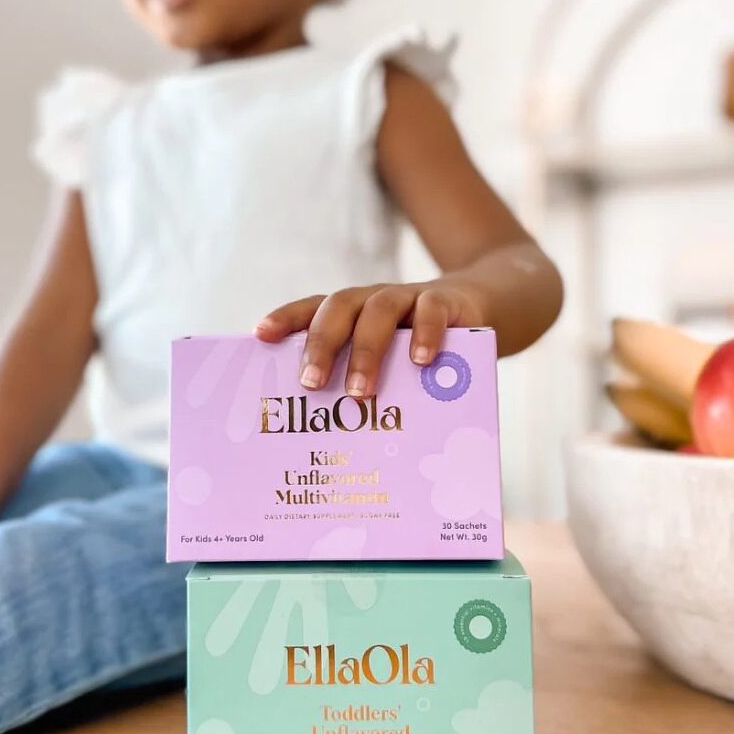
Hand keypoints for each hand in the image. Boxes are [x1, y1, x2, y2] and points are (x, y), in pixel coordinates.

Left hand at [255, 281, 485, 397]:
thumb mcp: (384, 361)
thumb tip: (323, 436)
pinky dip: (425, 334)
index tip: (260, 336)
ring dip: (367, 350)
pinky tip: (420, 361)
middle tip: (311, 384)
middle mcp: (370, 300)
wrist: (472, 311)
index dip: (286, 318)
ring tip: (361, 391)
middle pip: (338, 310)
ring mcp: (407, 297)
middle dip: (321, 345)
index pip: (310, 309)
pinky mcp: (445, 302)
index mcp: (348, 313)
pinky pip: (432, 310)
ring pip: (379, 311)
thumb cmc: (413, 347)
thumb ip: (356, 379)